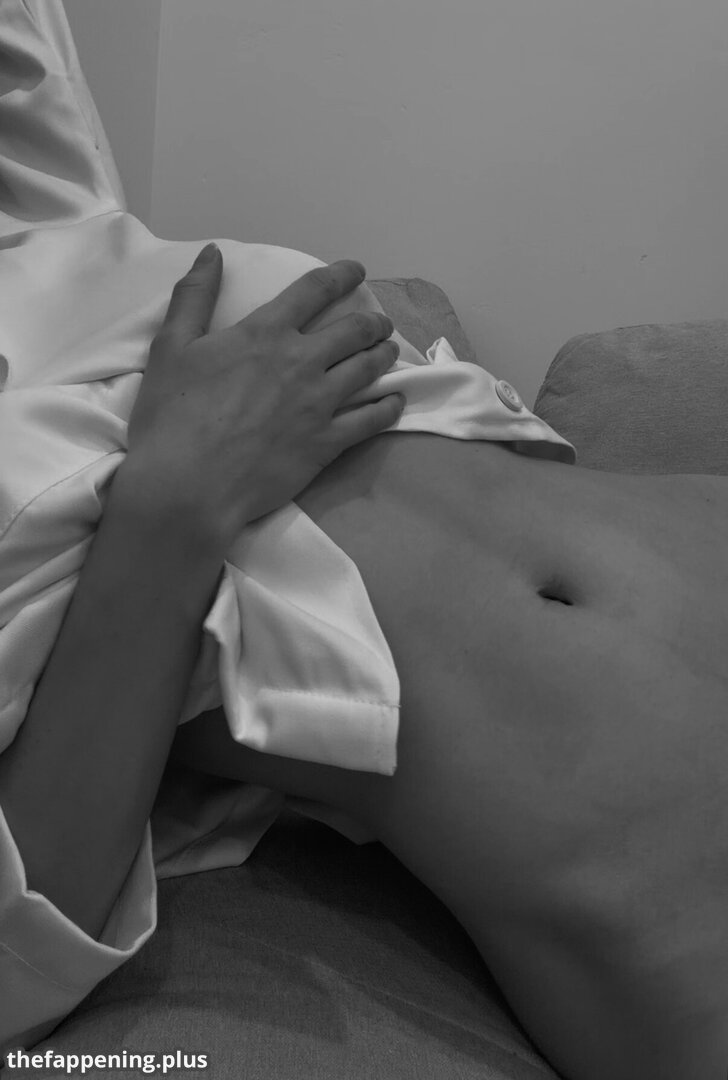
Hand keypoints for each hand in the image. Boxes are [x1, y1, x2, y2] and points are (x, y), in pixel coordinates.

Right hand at [124, 244, 403, 550]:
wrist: (188, 485)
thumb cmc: (172, 416)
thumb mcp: (170, 346)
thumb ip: (195, 295)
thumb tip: (213, 252)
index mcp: (265, 333)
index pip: (314, 291)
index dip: (341, 275)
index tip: (356, 271)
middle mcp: (301, 361)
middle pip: (353, 330)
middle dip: (372, 321)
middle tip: (379, 322)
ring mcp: (319, 403)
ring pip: (368, 369)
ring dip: (384, 355)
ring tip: (389, 351)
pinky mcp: (327, 443)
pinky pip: (371, 420)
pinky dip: (388, 407)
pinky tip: (395, 401)